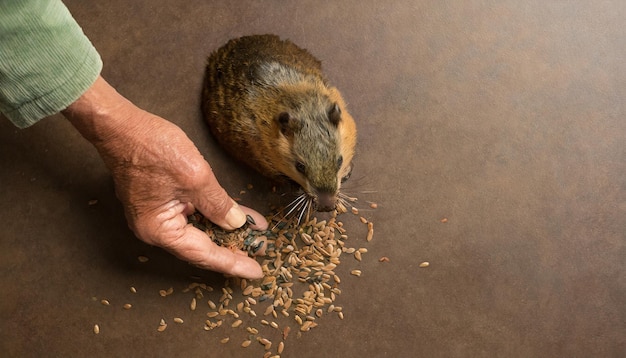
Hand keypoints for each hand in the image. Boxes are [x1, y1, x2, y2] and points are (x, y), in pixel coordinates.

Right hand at [63, 76, 266, 278]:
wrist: (119, 125)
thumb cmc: (150, 148)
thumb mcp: (195, 176)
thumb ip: (218, 204)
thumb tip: (236, 223)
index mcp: (159, 230)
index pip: (204, 254)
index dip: (232, 263)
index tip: (256, 271)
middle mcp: (155, 229)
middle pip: (200, 246)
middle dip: (233, 248)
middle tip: (262, 251)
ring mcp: (156, 216)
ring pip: (198, 231)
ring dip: (226, 230)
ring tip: (255, 233)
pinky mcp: (160, 202)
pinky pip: (191, 216)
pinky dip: (213, 215)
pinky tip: (236, 214)